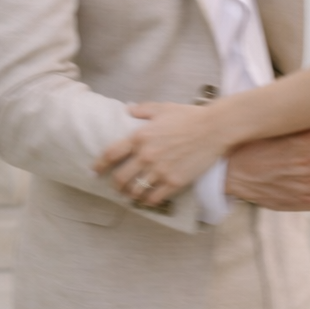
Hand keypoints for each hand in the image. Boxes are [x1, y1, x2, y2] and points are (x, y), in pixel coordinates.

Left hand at [95, 102, 219, 208]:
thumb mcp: (163, 108)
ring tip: (131, 195)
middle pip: (120, 178)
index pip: (111, 154)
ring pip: (136, 191)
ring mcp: (160, 171)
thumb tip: (129, 110)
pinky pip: (154, 198)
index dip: (99, 165)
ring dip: (131, 195)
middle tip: (116, 187)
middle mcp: (146, 156)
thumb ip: (142, 110)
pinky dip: (148, 201)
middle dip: (115, 185)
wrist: (214, 128)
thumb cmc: (189, 116)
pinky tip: (148, 199)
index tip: (95, 171)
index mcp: (140, 136)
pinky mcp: (174, 182)